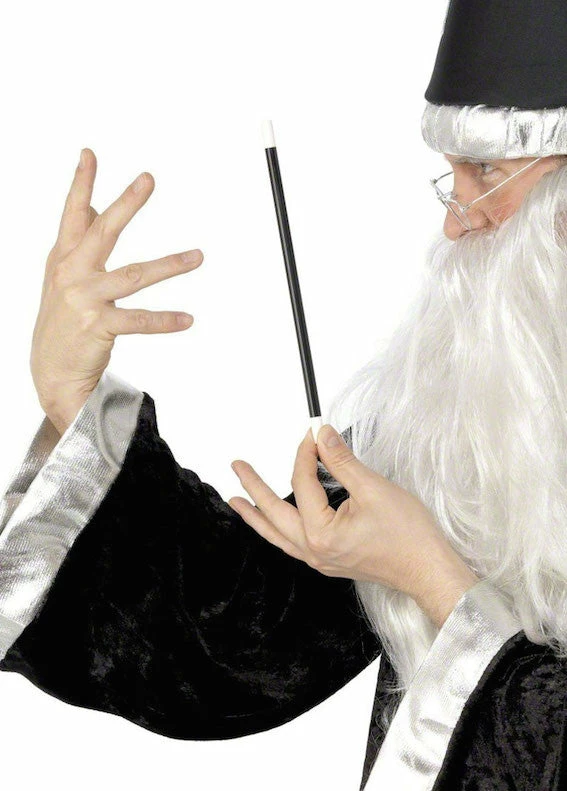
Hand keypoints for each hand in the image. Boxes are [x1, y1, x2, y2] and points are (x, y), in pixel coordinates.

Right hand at [30, 148, 203, 434]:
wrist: (51, 369)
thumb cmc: (62, 318)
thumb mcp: (65, 276)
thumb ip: (81, 241)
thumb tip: (96, 207)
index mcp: (63, 259)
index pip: (72, 215)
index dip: (81, 184)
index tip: (90, 154)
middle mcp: (71, 274)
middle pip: (103, 232)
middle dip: (127, 204)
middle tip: (148, 178)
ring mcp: (85, 300)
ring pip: (133, 276)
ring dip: (169, 265)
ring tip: (198, 256)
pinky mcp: (98, 327)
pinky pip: (139, 320)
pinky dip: (165, 320)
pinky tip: (188, 319)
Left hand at [228, 424, 477, 610]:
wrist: (427, 569)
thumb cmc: (407, 535)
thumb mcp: (373, 488)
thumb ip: (341, 461)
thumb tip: (322, 436)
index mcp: (321, 533)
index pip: (302, 483)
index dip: (305, 453)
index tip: (313, 433)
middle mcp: (313, 550)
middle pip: (274, 512)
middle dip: (253, 487)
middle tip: (237, 466)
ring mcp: (319, 559)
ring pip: (276, 534)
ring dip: (256, 515)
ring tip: (236, 501)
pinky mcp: (328, 561)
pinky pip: (291, 544)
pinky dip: (276, 530)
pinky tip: (273, 522)